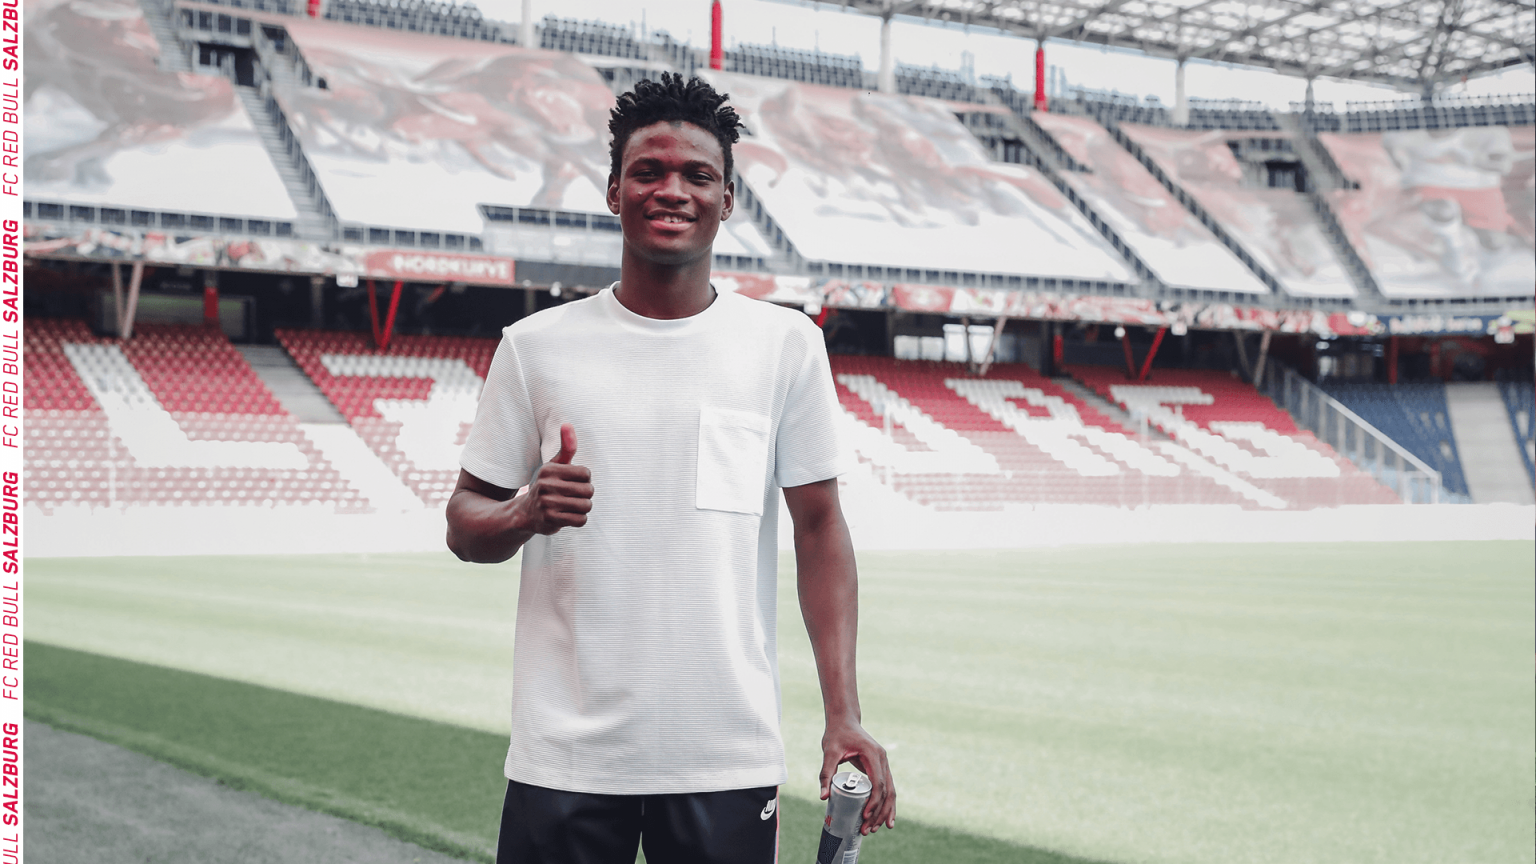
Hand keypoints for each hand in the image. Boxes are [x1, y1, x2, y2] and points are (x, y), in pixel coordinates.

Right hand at [513, 424, 592, 535]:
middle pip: (588, 490)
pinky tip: (569, 517)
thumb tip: (567, 424)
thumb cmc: (547, 485)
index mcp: (550, 469)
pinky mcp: (549, 520)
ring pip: (586, 506)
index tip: (574, 482)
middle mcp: (546, 485)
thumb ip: (566, 447)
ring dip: (583, 508)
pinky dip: (579, 520)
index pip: (586, 473)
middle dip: (586, 495)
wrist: (526, 513)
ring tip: (571, 506)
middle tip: (573, 496)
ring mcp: (546, 503)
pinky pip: (580, 520)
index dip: (585, 479)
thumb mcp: (555, 465)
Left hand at [819, 716, 894, 834]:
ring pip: (890, 791)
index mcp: (873, 754)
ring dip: (885, 811)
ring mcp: (884, 764)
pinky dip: (886, 804)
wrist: (845, 720)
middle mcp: (882, 760)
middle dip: (880, 812)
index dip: (874, 801)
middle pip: (887, 791)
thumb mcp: (829, 752)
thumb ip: (826, 773)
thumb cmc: (837, 734)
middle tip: (869, 829)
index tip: (865, 815)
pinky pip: (887, 788)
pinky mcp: (880, 767)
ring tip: (876, 829)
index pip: (878, 783)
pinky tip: (885, 819)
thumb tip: (823, 797)